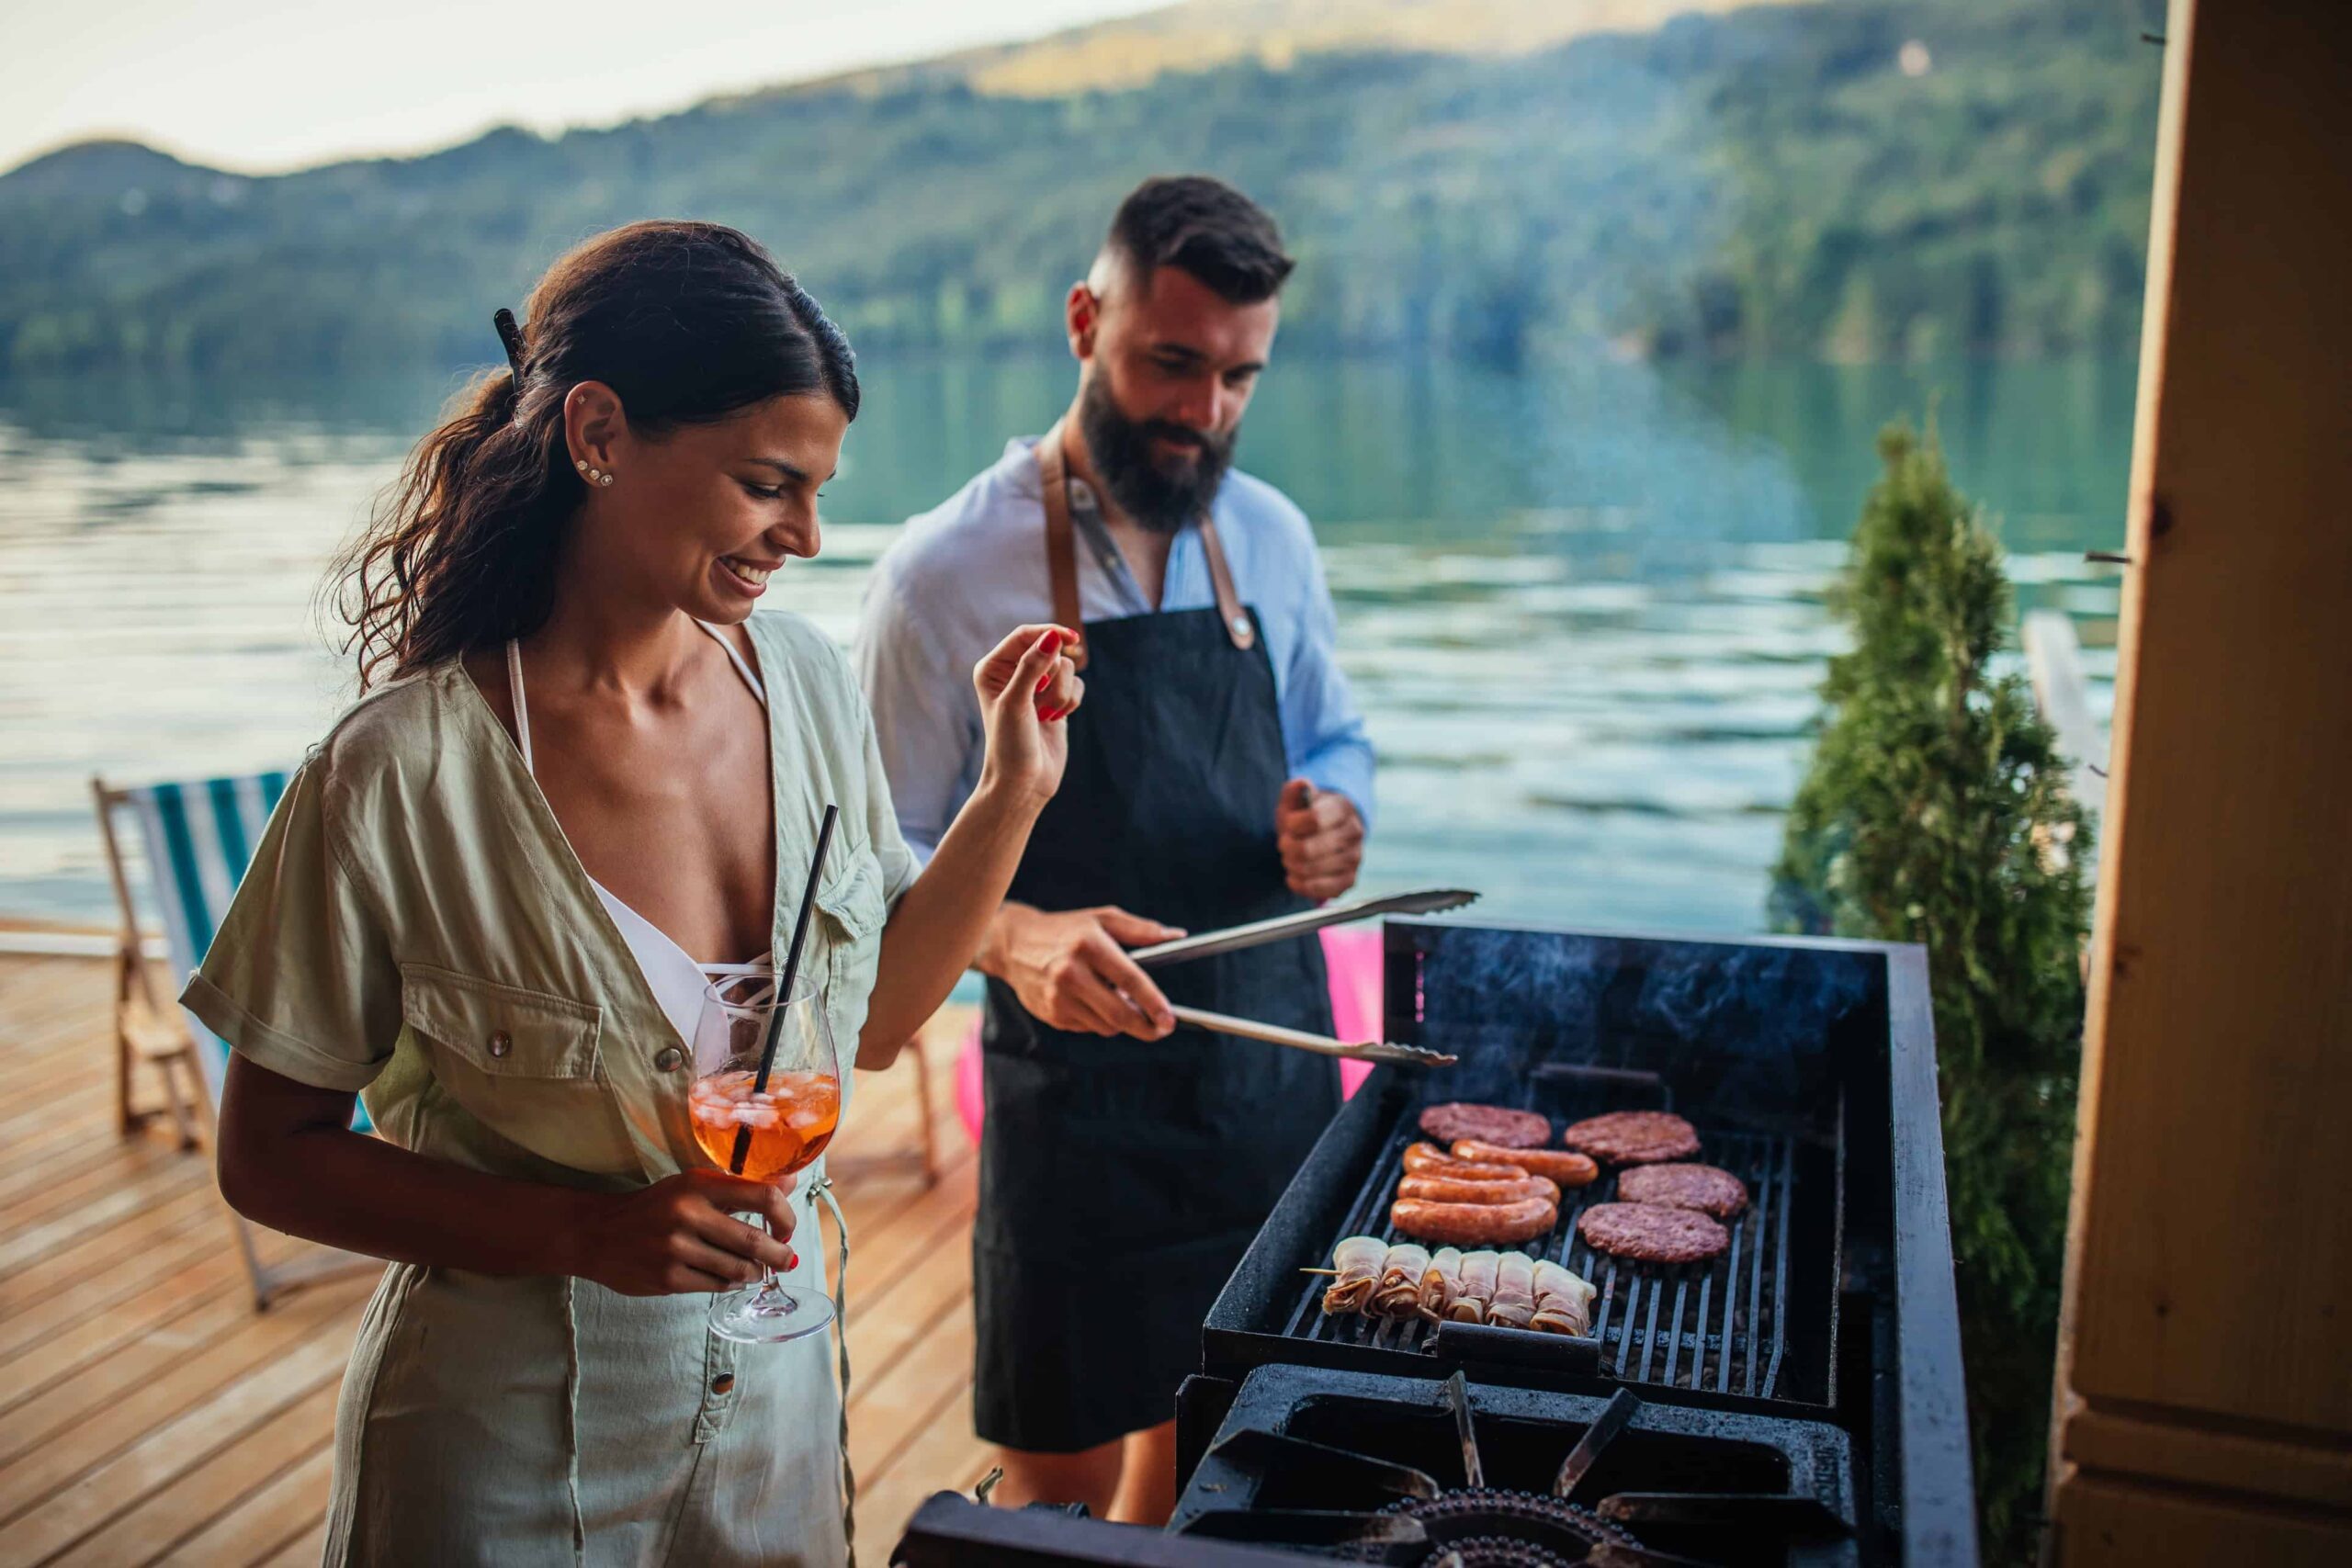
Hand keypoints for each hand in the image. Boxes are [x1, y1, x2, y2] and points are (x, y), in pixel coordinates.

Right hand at [569, 1170, 796, 1296]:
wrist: (599, 1232)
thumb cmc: (656, 1207)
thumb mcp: (693, 1185)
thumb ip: (740, 1187)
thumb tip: (791, 1184)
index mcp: (699, 1184)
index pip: (762, 1197)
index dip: (785, 1216)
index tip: (787, 1228)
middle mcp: (688, 1214)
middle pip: (755, 1241)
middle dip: (780, 1254)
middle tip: (787, 1259)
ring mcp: (676, 1249)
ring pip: (739, 1269)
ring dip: (754, 1272)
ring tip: (755, 1269)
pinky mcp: (668, 1278)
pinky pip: (716, 1285)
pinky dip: (729, 1283)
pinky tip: (727, 1277)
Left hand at [973, 624, 1082, 808]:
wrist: (1023, 782)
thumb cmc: (1010, 744)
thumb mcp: (1017, 702)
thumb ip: (1032, 666)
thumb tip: (1053, 637)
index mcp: (993, 668)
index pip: (1024, 636)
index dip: (1048, 633)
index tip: (1070, 639)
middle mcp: (1013, 673)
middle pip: (1050, 650)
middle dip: (1053, 676)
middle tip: (1042, 701)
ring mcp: (1036, 686)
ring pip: (1066, 668)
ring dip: (1061, 693)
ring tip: (1047, 716)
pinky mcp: (1055, 700)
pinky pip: (1076, 684)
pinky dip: (1071, 702)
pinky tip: (1055, 719)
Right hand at [981, 902, 1184, 1038]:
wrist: (1012, 945)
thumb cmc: (1065, 930)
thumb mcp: (1101, 919)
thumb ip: (1140, 929)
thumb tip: (1176, 936)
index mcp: (1088, 945)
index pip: (1129, 980)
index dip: (1153, 1003)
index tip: (1169, 1019)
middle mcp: (1071, 972)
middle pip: (1119, 1013)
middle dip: (1146, 1027)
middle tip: (1161, 1029)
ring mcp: (1058, 996)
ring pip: (1105, 1025)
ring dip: (1121, 1021)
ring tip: (1120, 1002)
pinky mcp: (1050, 1014)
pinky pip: (1087, 1027)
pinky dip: (1098, 1019)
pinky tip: (1092, 1001)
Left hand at [1275, 779, 1364, 901]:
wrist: (1326, 831)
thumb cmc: (1306, 815)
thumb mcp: (1296, 800)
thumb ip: (1295, 791)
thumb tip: (1301, 785)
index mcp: (1342, 807)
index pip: (1313, 819)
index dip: (1292, 825)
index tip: (1288, 825)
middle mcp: (1354, 832)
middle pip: (1307, 849)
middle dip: (1287, 848)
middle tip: (1285, 845)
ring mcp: (1355, 858)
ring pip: (1311, 870)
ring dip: (1292, 866)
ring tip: (1290, 859)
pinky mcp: (1350, 880)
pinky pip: (1322, 891)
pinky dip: (1301, 885)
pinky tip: (1295, 876)